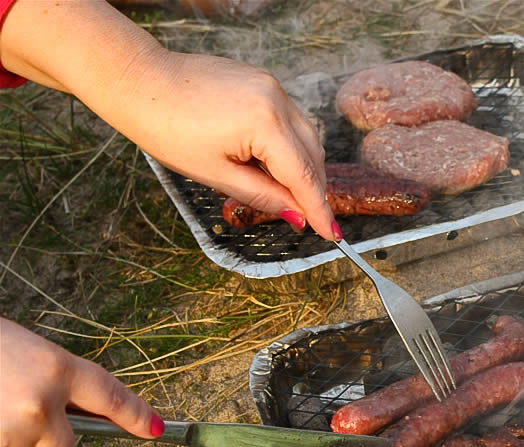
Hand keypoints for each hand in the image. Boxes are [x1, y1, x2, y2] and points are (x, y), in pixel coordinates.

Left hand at [0, 0, 341, 240]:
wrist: (138, 81)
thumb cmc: (167, 128)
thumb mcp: (216, 174)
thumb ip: (263, 196)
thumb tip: (296, 217)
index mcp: (265, 124)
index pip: (303, 176)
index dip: (318, 208)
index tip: (331, 234)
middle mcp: (277, 100)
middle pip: (312, 154)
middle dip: (312, 188)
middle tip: (308, 219)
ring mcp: (272, 86)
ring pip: (305, 136)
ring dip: (302, 166)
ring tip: (287, 194)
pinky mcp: (263, 81)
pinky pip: (289, 119)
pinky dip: (288, 145)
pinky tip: (272, 163)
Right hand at [0, 318, 162, 446]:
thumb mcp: (23, 351)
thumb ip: (54, 382)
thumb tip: (77, 415)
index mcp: (56, 368)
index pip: (111, 396)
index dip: (136, 416)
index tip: (155, 430)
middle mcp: (39, 402)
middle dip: (42, 445)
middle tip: (11, 415)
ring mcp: (8, 430)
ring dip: (1, 446)